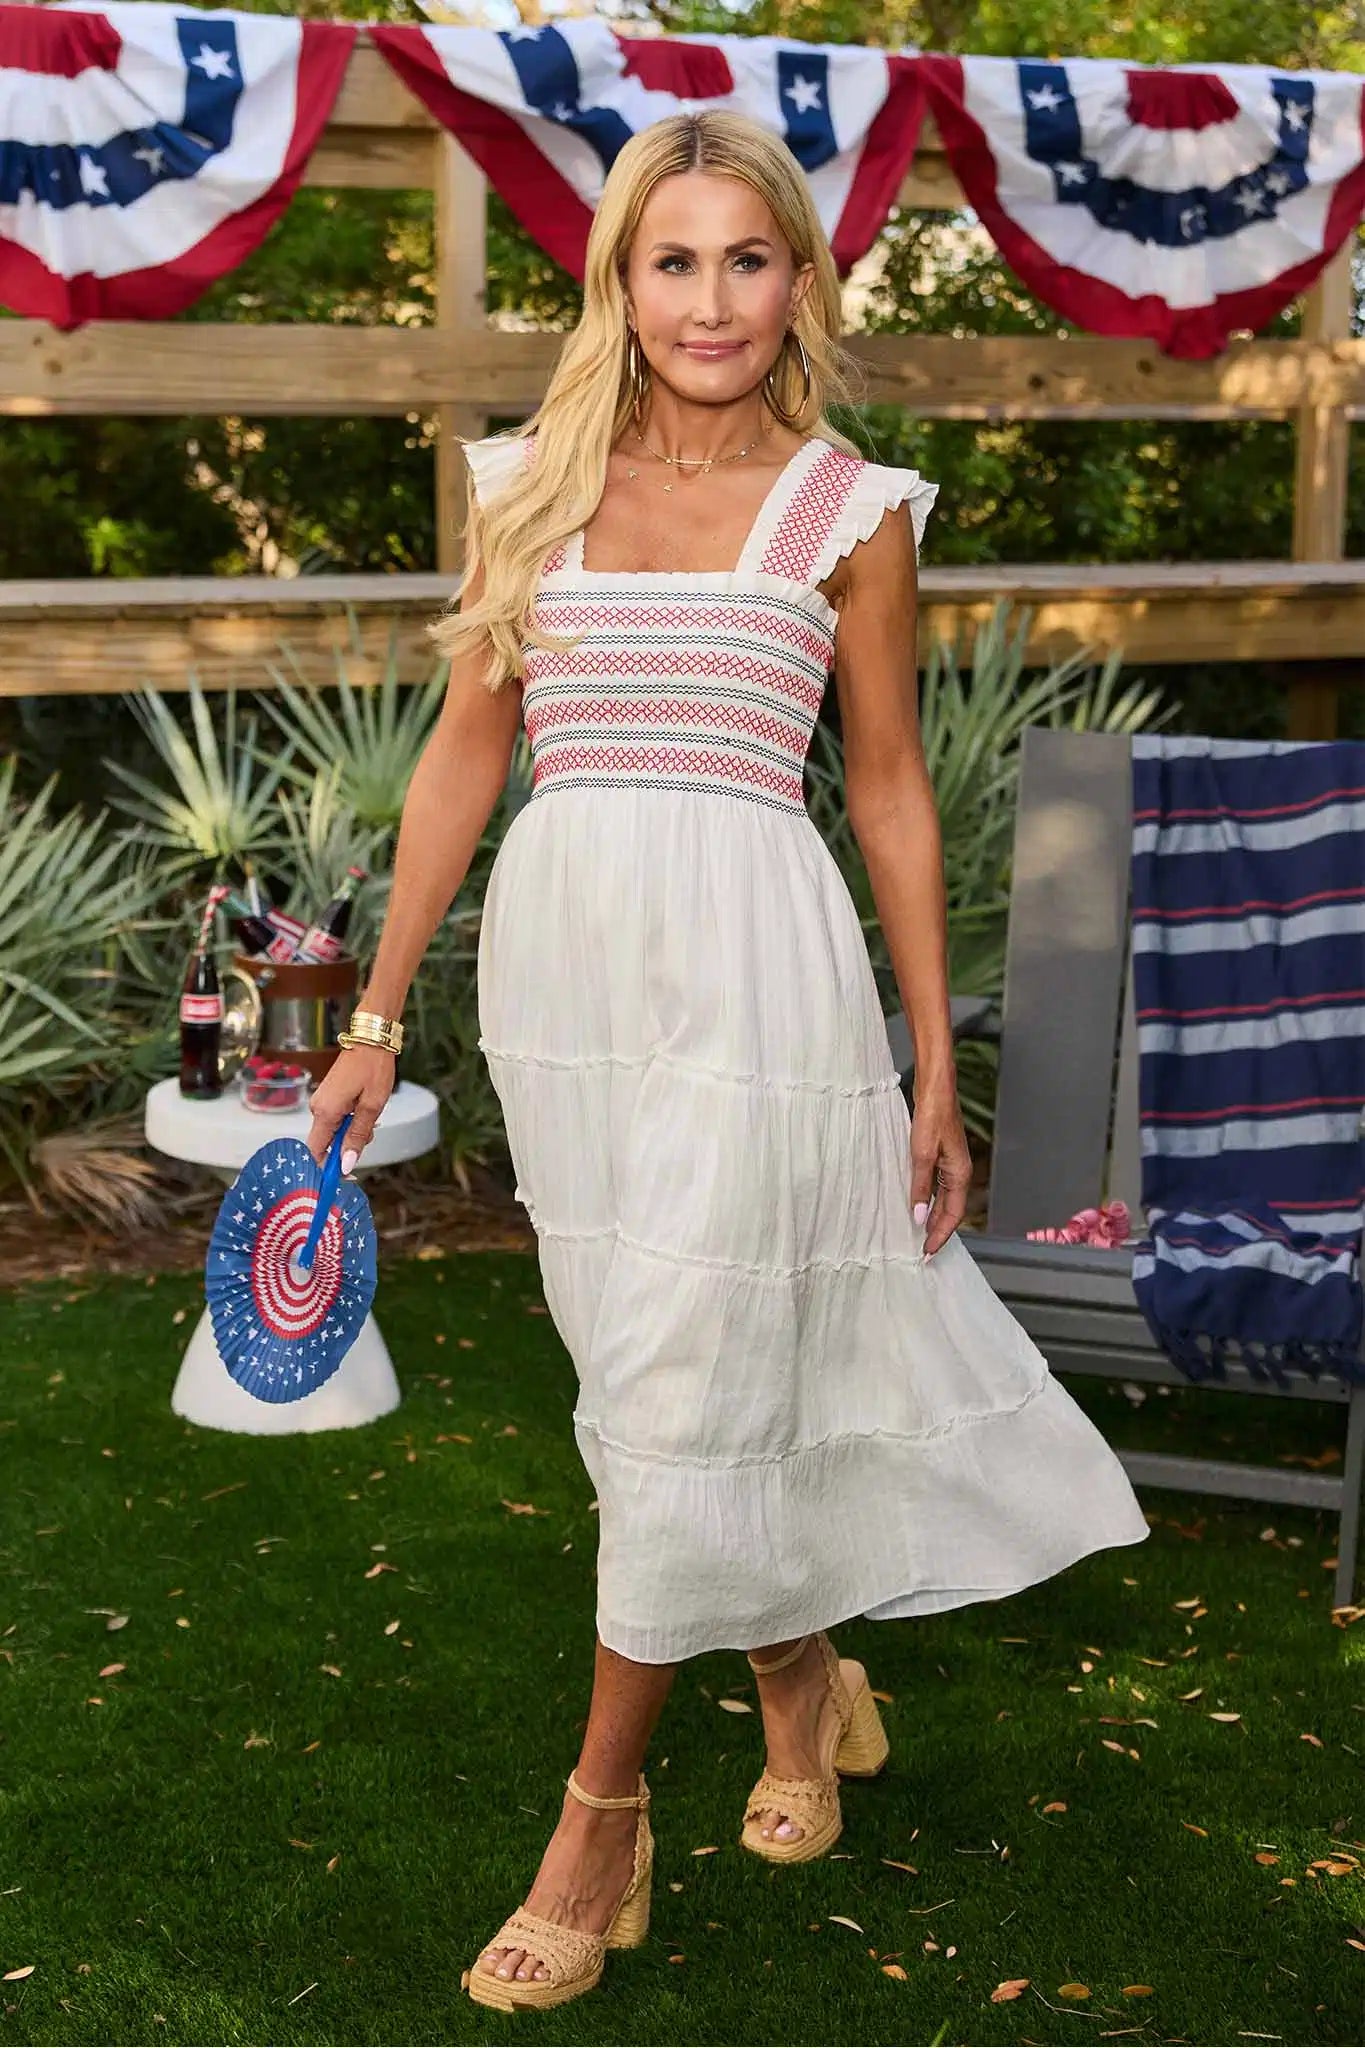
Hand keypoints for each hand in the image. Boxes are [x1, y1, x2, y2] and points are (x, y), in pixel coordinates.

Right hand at [306, 1045, 395, 1172]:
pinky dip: (349, 1121)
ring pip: (333, 1132)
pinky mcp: (327, 1097)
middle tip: (369, 1133)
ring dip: (351, 1132)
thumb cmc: (373, 1069)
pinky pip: (335, 1119)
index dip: (329, 1168)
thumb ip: (357, 1136)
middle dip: (347, 1147)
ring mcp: (321, 1102)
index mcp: (325, 1113)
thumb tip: (346, 1164)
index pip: (316, 1152)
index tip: (347, 1174)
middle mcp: (317, 1109)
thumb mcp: (371, 1107)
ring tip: (370, 1115)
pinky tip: (364, 1109)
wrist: (370, 1040)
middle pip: (325, 1144)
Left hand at [909, 1082, 971, 1256]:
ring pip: (945, 1199)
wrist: (936, 1090)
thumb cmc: (933, 1116)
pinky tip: (918, 1204)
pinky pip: (938, 1186)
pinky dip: (929, 1200)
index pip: (953, 1215)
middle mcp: (959, 1172)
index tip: (927, 1251)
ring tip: (920, 1233)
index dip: (940, 1235)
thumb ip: (920, 1187)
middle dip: (938, 1231)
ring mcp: (951, 1164)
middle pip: (951, 1210)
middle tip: (923, 1249)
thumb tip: (918, 1216)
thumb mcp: (921, 1155)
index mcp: (959, 1174)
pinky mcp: (941, 1155)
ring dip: (933, 1217)